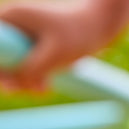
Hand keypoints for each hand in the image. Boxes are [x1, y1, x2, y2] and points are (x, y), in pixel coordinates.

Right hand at [0, 1, 118, 90]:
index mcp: (10, 18)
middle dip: (13, 78)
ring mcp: (19, 36)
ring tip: (44, 87)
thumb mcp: (54, 56)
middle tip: (34, 89)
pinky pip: (23, 68)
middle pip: (0, 59)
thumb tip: (9, 84)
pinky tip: (47, 86)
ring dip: (24, 82)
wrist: (97, 26)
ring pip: (10, 66)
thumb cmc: (77, 35)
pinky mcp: (30, 47)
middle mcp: (10, 25)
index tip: (12, 83)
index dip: (0, 68)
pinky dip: (33, 79)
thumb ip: (31, 70)